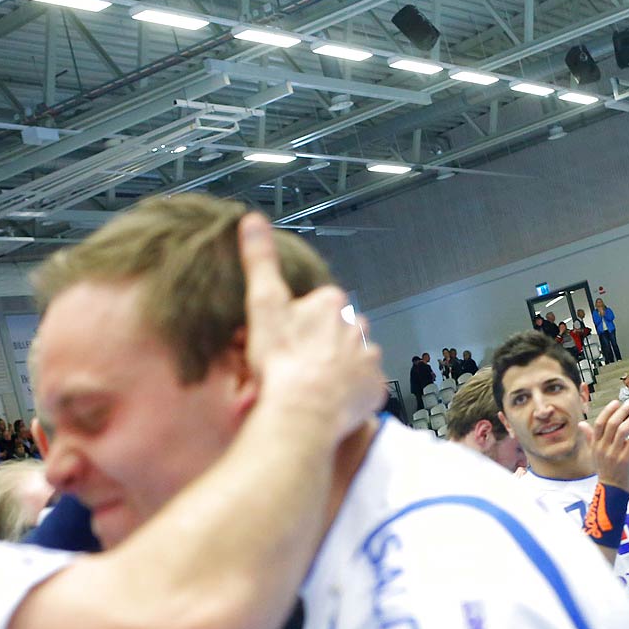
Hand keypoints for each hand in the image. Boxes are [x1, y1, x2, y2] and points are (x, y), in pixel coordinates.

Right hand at [239, 213, 384, 438]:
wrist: (303, 409)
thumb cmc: (281, 360)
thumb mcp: (263, 304)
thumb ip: (260, 261)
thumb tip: (252, 219)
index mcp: (331, 303)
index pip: (319, 306)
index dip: (299, 324)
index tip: (284, 341)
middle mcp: (358, 326)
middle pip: (337, 332)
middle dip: (321, 346)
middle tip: (295, 366)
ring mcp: (370, 359)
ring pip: (352, 359)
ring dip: (336, 369)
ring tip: (311, 387)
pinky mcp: (376, 389)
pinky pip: (363, 388)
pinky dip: (349, 394)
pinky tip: (329, 402)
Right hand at [585, 400, 628, 490]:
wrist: (612, 490)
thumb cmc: (605, 470)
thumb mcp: (594, 454)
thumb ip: (590, 437)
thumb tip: (581, 423)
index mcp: (595, 445)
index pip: (599, 423)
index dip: (608, 411)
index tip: (617, 402)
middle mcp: (603, 448)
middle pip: (612, 423)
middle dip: (623, 411)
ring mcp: (614, 454)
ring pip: (623, 430)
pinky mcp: (626, 459)